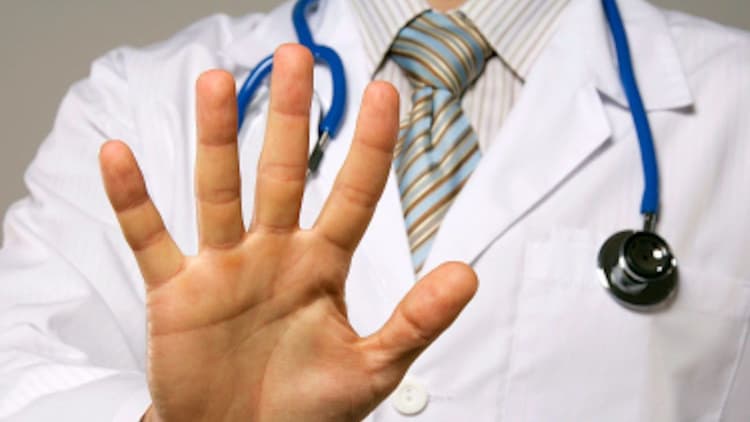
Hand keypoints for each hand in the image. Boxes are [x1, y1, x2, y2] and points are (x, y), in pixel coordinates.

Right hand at [100, 44, 477, 421]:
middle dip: (290, 116)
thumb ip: (417, 320)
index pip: (353, 194)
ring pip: (218, 191)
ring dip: (215, 139)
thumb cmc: (306, 410)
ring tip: (215, 81)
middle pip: (283, 172)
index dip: (370, 146)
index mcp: (322, 266)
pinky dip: (133, 200)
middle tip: (296, 58)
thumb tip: (467, 275)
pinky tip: (119, 157)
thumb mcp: (372, 368)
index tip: (385, 93)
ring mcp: (223, 267)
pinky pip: (150, 239)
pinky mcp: (176, 292)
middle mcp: (273, 254)